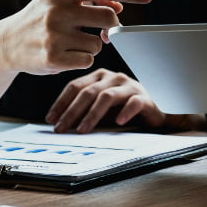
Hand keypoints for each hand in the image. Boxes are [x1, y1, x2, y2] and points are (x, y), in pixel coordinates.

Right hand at [0, 0, 151, 74]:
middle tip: (103, 31)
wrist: (6, 44)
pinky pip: (87, 60)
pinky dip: (82, 59)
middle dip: (111, 27)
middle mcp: (57, 11)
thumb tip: (118, 6)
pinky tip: (66, 55)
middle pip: (108, 18)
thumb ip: (89, 1)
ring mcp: (54, 35)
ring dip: (93, 45)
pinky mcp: (53, 58)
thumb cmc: (39, 19)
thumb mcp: (59, 2)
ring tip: (72, 42)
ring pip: (99, 43)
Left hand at [46, 68, 205, 132]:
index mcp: (100, 77)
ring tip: (82, 130)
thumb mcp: (101, 109)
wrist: (156, 111)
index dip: (61, 103)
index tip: (50, 119)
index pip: (75, 86)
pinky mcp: (145, 97)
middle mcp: (113, 78)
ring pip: (107, 97)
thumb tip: (59, 123)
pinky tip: (117, 123)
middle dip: (71, 111)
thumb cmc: (124, 109)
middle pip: (88, 92)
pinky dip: (125, 112)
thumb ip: (84, 110)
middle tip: (61, 128)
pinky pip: (133, 102)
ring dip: (92, 115)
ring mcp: (130, 86)